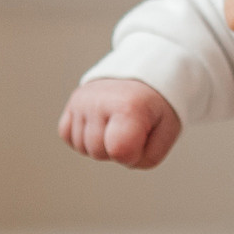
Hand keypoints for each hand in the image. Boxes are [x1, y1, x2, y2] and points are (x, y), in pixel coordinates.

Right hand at [58, 79, 181, 168]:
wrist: (144, 76)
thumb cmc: (155, 107)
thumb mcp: (166, 133)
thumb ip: (145, 157)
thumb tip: (117, 156)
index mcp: (128, 107)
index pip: (120, 152)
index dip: (134, 154)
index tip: (143, 137)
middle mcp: (99, 100)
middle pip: (98, 153)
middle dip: (115, 151)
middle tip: (128, 129)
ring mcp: (82, 100)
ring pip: (82, 147)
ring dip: (99, 144)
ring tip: (115, 124)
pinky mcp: (72, 101)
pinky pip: (67, 135)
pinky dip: (82, 137)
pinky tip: (99, 125)